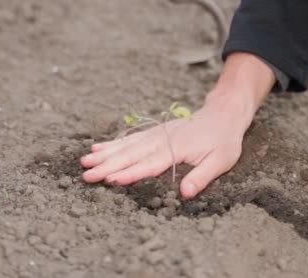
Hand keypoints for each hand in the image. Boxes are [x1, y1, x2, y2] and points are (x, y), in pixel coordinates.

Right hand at [79, 52, 275, 198]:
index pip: (150, 163)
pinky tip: (97, 147)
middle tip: (86, 174)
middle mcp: (161, 140)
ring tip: (84, 161)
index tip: (111, 179)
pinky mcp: (153, 133)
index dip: (130, 172)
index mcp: (177, 148)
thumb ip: (202, 176)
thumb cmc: (223, 141)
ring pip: (126, 145)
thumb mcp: (221, 161)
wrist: (222, 114)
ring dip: (104, 153)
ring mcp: (155, 135)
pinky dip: (112, 144)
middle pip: (131, 154)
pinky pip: (129, 139)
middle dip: (107, 164)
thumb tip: (185, 193)